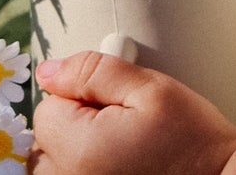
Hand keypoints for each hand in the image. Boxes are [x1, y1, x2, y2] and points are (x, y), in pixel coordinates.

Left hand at [29, 51, 235, 174]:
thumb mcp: (149, 87)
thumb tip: (49, 70)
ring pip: (53, 166)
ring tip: (117, 144)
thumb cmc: (191, 137)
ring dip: (74, 150)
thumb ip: (93, 72)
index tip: (113, 99)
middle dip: (72, 124)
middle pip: (44, 141)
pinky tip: (115, 164)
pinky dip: (84, 169)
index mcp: (79, 150)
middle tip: (117, 121)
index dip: (79, 93)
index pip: (46, 107)